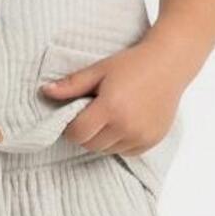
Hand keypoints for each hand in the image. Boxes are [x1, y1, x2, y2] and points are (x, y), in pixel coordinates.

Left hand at [39, 43, 181, 158]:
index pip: (77, 134)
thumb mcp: (99, 69)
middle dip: (85, 133)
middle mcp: (126, 126)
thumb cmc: (132, 64)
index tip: (75, 115)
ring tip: (110, 116)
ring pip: (107, 150)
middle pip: (90, 145)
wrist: (169, 64)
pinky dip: (120, 141)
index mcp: (110, 108)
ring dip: (102, 138)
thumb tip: (45, 92)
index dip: (70, 127)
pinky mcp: (151, 141)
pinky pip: (125, 151)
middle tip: (92, 114)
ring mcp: (141, 136)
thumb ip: (72, 84)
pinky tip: (125, 121)